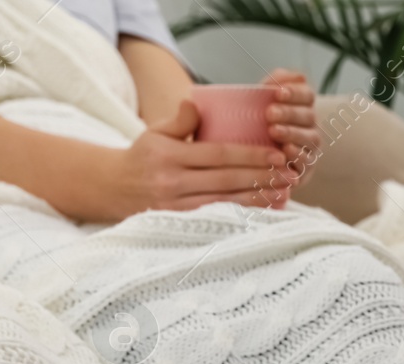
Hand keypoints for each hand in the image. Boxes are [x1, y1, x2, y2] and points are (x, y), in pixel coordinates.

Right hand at [110, 99, 287, 217]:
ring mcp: (176, 206)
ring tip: (285, 192)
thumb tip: (196, 101)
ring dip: (259, 199)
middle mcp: (172, 182)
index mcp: (169, 155)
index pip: (218, 154)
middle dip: (262, 177)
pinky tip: (265, 211)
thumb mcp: (155, 132)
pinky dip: (244, 215)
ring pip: (226, 202)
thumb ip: (179, 120)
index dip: (250, 156)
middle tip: (290, 174)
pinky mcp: (180, 223)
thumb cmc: (143, 157)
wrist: (113, 188)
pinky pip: (218, 218)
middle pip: (227, 180)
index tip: (277, 154)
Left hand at [263, 69, 321, 187]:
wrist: (246, 161)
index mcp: (301, 107)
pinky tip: (285, 150)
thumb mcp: (258, 102)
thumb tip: (276, 79)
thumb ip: (269, 85)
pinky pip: (308, 161)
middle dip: (289, 113)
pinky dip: (298, 155)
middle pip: (309, 116)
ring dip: (292, 133)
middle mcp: (309, 126)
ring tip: (273, 131)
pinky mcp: (305, 169)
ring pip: (311, 138)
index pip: (307, 94)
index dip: (295, 92)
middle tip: (269, 113)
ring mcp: (310, 148)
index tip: (277, 92)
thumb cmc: (254, 126)